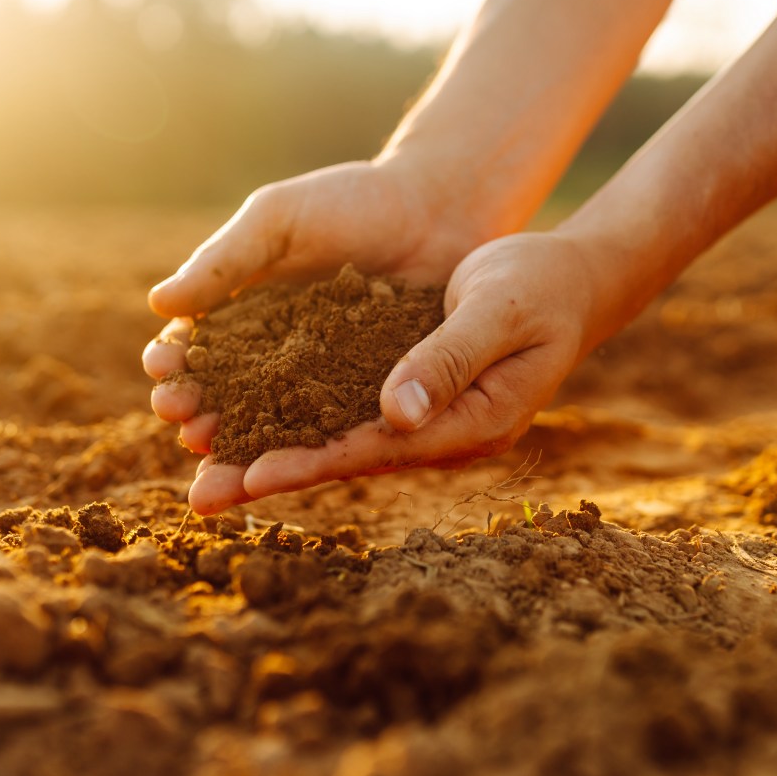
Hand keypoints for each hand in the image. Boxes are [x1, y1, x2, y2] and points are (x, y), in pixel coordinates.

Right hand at [142, 158, 496, 475]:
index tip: (164, 372)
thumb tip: (158, 303)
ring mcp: (320, 381)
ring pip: (270, 425)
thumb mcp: (279, 220)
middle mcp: (274, 355)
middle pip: (224, 398)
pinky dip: (306, 451)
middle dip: (197, 416)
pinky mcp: (367, 397)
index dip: (174, 363)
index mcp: (241, 312)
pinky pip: (332, 430)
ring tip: (218, 456)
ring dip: (239, 447)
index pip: (195, 347)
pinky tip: (287, 465)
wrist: (437, 210)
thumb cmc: (350, 202)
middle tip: (187, 428)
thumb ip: (224, 261)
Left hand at [177, 231, 599, 513]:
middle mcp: (448, 433)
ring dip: (276, 451)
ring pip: (342, 439)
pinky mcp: (416, 391)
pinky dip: (299, 415)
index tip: (250, 475)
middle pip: (349, 458)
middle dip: (275, 473)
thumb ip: (447, 357)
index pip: (380, 449)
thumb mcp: (498, 308)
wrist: (575, 277)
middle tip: (201, 497)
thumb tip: (394, 412)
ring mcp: (432, 417)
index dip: (312, 461)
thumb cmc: (544, 284)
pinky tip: (249, 416)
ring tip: (204, 469)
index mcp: (476, 423)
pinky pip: (349, 410)